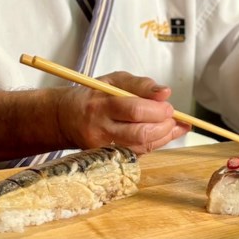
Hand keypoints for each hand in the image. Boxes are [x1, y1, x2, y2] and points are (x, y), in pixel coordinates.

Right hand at [57, 71, 190, 154]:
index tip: (168, 105)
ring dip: (163, 137)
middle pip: (139, 132)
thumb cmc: (94, 95)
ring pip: (140, 147)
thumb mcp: (114, 80)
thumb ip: (140, 84)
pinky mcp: (108, 158)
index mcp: (102, 104)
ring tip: (170, 125)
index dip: (157, 109)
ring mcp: (103, 146)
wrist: (66, 118)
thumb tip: (165, 93)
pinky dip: (153, 144)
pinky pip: (137, 153)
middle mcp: (101, 127)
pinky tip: (161, 134)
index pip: (134, 109)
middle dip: (164, 126)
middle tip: (171, 117)